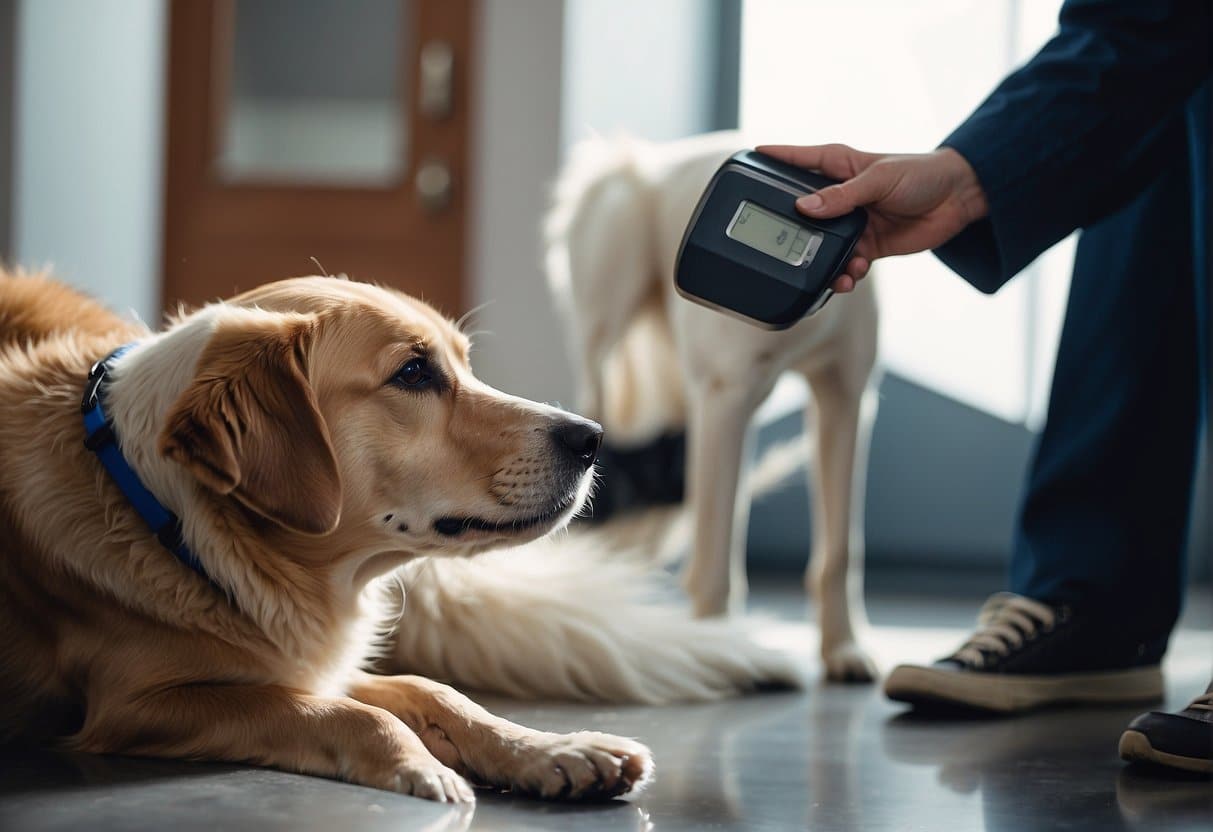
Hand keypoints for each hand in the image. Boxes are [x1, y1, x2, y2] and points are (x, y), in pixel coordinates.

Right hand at [755, 144, 988, 292]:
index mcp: (836, 166)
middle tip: (781, 245)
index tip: (742, 163)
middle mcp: (837, 194)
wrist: (958, 200)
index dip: (769, 160)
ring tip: (833, 272)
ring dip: (822, 262)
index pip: (793, 160)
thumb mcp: (879, 179)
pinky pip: (844, 264)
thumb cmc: (920, 175)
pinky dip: (846, 273)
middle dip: (790, 230)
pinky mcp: (865, 245)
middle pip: (799, 212)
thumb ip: (842, 196)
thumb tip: (804, 209)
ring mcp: (849, 222)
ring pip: (819, 245)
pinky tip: (854, 274)